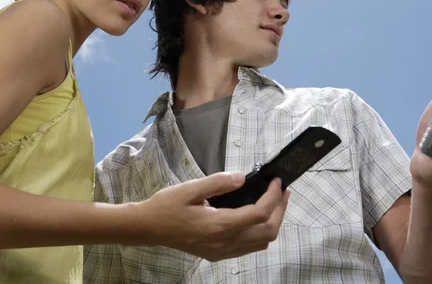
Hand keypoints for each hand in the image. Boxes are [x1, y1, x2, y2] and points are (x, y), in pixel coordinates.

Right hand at [135, 172, 289, 261]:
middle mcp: (224, 242)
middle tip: (283, 190)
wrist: (149, 228)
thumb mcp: (191, 188)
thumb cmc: (167, 206)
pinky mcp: (218, 254)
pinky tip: (257, 217)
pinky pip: (249, 248)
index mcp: (218, 225)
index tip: (276, 181)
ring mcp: (222, 251)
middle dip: (280, 210)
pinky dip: (261, 233)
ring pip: (261, 243)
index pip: (259, 213)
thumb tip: (243, 177)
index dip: (273, 197)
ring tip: (275, 201)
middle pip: (267, 232)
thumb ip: (219, 182)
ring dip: (273, 222)